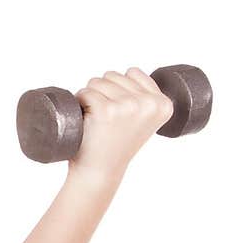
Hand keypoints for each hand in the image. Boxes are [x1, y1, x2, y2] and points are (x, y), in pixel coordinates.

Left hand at [67, 67, 174, 184]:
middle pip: (113, 75)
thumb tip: (131, 71)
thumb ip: (145, 96)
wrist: (100, 171)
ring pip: (96, 81)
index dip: (119, 90)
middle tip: (106, 121)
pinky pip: (84, 92)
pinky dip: (79, 103)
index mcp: (163, 104)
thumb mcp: (143, 119)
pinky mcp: (106, 110)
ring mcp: (128, 106)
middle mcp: (149, 104)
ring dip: (90, 97)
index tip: (121, 115)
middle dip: (103, 92)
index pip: (133, 72)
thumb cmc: (116, 143)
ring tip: (97, 121)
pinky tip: (87, 121)